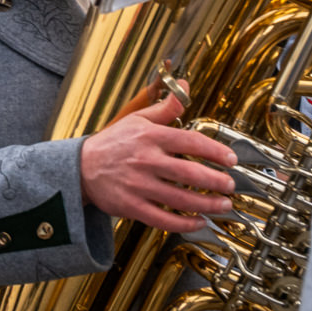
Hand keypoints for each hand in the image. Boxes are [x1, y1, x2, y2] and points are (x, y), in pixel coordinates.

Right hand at [79, 87, 235, 233]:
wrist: (80, 166)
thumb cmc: (112, 143)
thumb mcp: (137, 119)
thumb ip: (165, 107)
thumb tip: (184, 86)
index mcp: (150, 137)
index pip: (191, 142)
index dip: (216, 152)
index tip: (231, 160)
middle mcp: (146, 160)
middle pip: (191, 174)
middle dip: (217, 182)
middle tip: (231, 186)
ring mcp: (139, 185)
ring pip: (182, 199)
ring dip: (208, 205)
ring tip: (223, 205)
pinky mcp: (132, 206)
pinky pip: (165, 219)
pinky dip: (186, 224)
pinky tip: (199, 222)